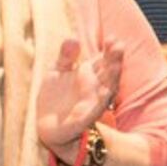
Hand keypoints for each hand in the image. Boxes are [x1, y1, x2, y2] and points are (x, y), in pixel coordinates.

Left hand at [32, 36, 109, 151]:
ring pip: (106, 91)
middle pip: (108, 73)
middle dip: (114, 61)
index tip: (112, 39)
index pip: (103, 61)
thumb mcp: (57, 71)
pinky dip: (98, 103)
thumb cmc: (56, 97)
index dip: (109, 51)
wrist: (49, 127)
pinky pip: (93, 111)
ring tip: (116, 66)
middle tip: (118, 46)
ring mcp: (91, 104)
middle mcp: (95, 89)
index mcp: (89, 75)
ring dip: (112, 79)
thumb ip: (66, 56)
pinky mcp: (83, 119)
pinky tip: (103, 93)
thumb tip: (73, 38)